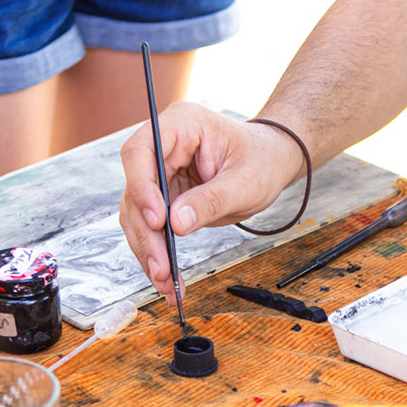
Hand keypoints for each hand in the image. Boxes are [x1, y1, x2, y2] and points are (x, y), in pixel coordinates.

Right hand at [117, 104, 306, 297]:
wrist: (270, 162)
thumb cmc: (262, 159)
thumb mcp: (245, 182)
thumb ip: (211, 201)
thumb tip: (175, 224)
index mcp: (181, 125)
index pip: (141, 152)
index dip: (141, 186)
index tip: (157, 220)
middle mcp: (162, 146)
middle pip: (135, 190)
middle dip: (147, 233)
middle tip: (161, 266)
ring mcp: (160, 172)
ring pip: (137, 214)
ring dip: (148, 249)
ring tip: (165, 280)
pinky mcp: (163, 196)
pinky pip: (150, 226)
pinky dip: (156, 252)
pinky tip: (166, 275)